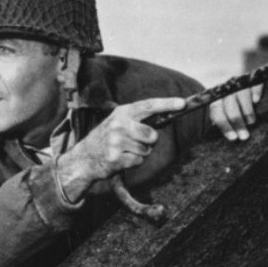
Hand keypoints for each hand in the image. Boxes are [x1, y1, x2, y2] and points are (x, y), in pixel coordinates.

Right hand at [56, 97, 184, 201]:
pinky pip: (138, 161)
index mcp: (122, 112)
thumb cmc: (108, 138)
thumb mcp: (120, 122)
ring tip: (125, 151)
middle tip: (137, 141)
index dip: (166, 104)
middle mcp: (118, 125)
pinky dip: (134, 162)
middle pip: (152, 134)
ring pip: (146, 150)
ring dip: (140, 153)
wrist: (85, 157)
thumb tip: (165, 120)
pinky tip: (121, 159)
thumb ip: (140, 120)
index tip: (182, 103)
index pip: (148, 106)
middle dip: (150, 141)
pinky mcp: (115, 158)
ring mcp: (116, 142)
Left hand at [208, 85, 261, 140]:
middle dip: (237, 122)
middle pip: (229, 105)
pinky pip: (253, 83)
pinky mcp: (252, 77)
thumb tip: (231, 138)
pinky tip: (257, 100)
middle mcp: (226, 89)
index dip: (224, 125)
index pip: (217, 111)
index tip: (233, 138)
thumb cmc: (232, 105)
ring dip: (247, 111)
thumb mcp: (224, 112)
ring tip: (251, 122)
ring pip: (240, 95)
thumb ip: (224, 120)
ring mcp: (238, 82)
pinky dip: (255, 90)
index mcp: (216, 98)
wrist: (241, 82)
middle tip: (244, 136)